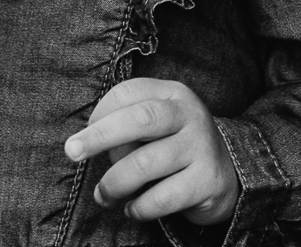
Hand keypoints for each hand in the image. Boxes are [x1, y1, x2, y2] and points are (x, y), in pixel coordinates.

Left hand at [65, 77, 240, 225]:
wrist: (228, 171)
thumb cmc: (175, 145)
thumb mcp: (157, 125)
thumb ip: (127, 129)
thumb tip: (90, 147)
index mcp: (172, 94)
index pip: (128, 93)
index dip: (99, 113)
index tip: (82, 136)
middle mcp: (189, 115)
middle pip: (139, 120)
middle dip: (99, 136)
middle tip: (72, 152)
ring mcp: (201, 147)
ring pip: (145, 165)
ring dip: (114, 184)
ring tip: (104, 195)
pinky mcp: (207, 180)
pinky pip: (161, 198)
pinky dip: (138, 207)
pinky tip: (132, 209)